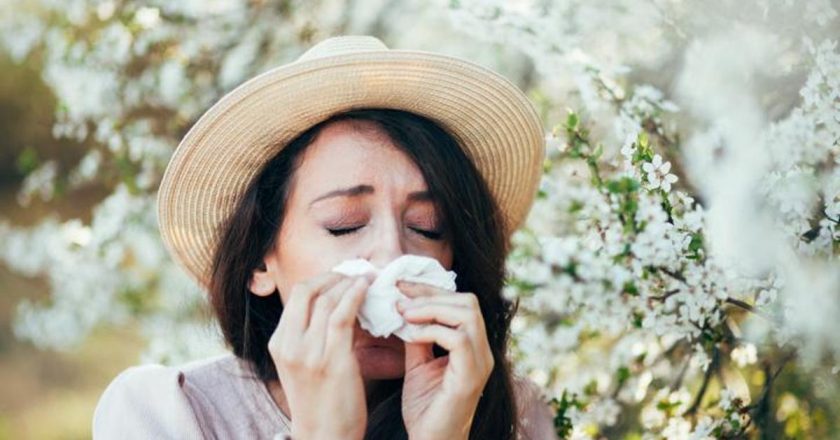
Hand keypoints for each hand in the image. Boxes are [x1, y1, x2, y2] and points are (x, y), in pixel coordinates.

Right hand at [268, 271, 372, 439]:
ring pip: (327, 299)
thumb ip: (310, 335)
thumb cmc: (320, 400)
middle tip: (357, 272)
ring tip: (367, 278)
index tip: (342, 275)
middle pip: (308, 290)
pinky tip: (366, 289)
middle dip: (334, 275)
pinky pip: (342, 315)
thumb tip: (333, 303)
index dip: (322, 278)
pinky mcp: (331, 360)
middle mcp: (289, 345)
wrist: (324, 436)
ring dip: (350, 283)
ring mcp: (308, 353)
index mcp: (279, 343)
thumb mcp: (302, 364)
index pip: (297, 295)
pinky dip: (355, 296)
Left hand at [395, 281, 494, 439]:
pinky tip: (411, 334)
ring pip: (467, 315)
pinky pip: (459, 339)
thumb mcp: (418, 365)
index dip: (432, 290)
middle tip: (401, 297)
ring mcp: (480, 364)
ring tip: (404, 312)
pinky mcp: (470, 377)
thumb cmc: (425, 410)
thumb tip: (405, 309)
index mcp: (473, 347)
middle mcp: (483, 352)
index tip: (402, 286)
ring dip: (432, 308)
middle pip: (468, 302)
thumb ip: (417, 338)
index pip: (461, 303)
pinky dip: (433, 330)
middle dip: (432, 293)